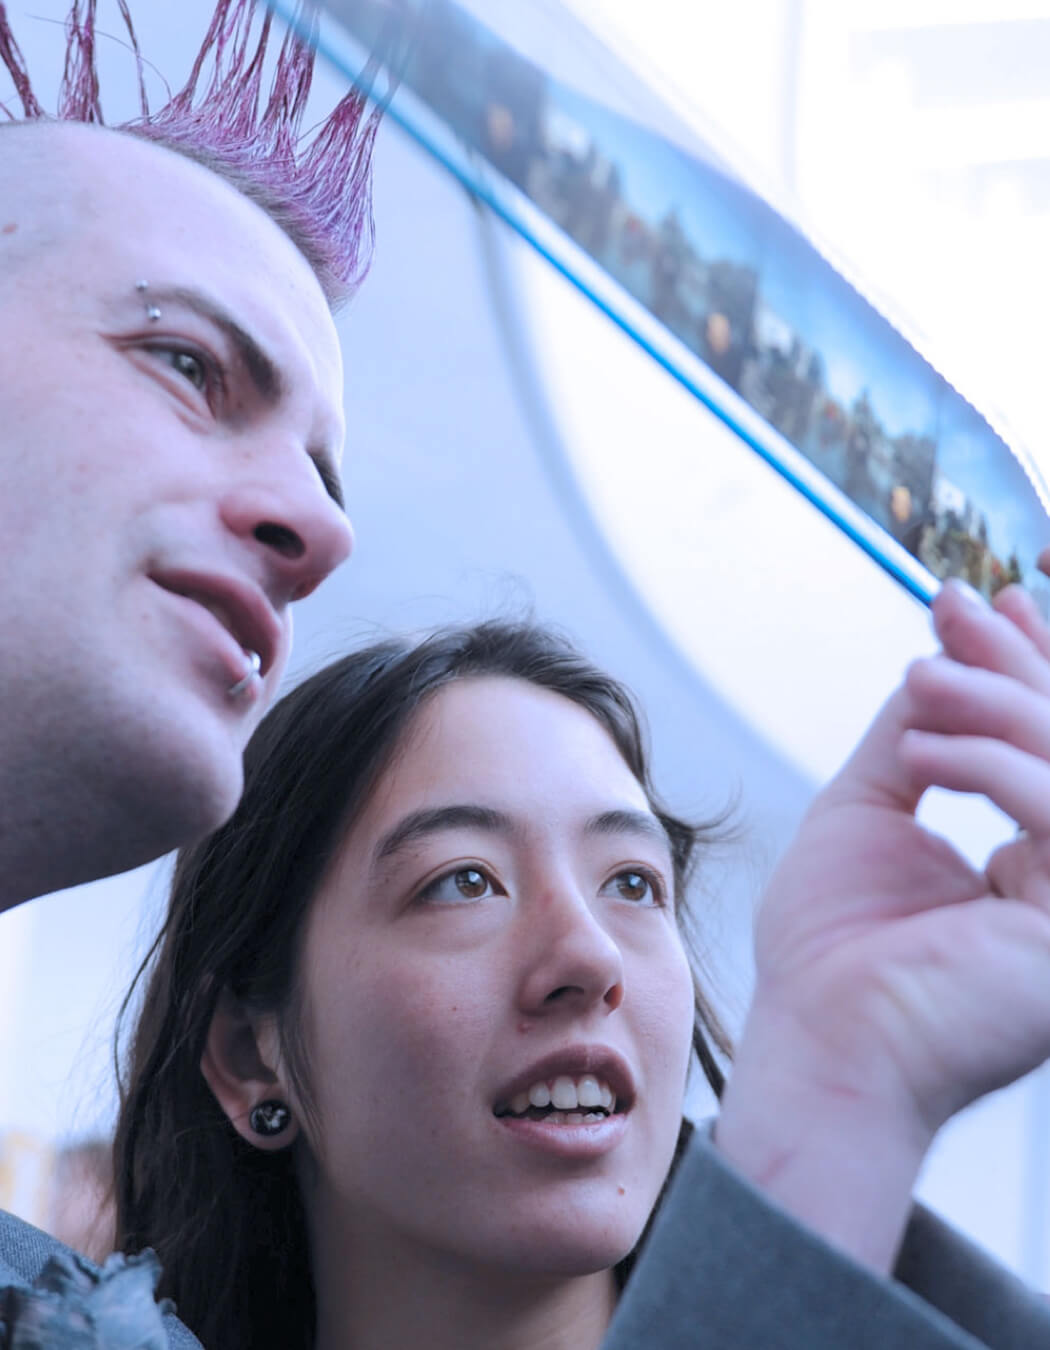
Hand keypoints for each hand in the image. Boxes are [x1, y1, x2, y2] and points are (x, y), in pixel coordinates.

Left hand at [715, 579, 1049, 1270]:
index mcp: (1032, 864)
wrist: (816, 1040)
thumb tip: (936, 660)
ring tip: (918, 680)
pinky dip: (992, 764)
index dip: (1031, 667)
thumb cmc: (829, 952)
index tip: (989, 601)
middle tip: (953, 611)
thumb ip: (916, 737)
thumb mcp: (867, 811)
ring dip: (997, 702)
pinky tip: (926, 750)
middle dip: (1016, 664)